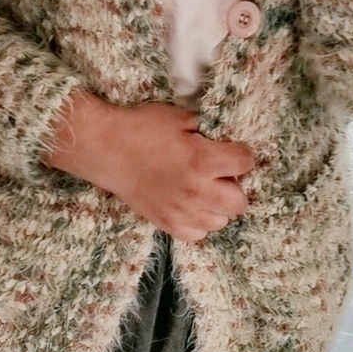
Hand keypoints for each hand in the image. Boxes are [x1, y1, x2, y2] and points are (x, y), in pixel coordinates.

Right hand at [46, 95, 253, 241]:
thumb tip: (224, 139)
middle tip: (222, 175)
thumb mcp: (179, 116)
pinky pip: (197, 235)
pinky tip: (191, 206)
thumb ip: (207, 129)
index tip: (235, 151)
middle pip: (240, 202)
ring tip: (205, 191)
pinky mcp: (166, 224)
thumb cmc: (142, 128)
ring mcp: (181, 212)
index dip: (243, 154)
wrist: (107, 149)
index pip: (245, 162)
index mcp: (201, 160)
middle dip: (236, 186)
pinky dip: (199, 222)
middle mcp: (196, 191)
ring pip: (220, 222)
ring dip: (218, 206)